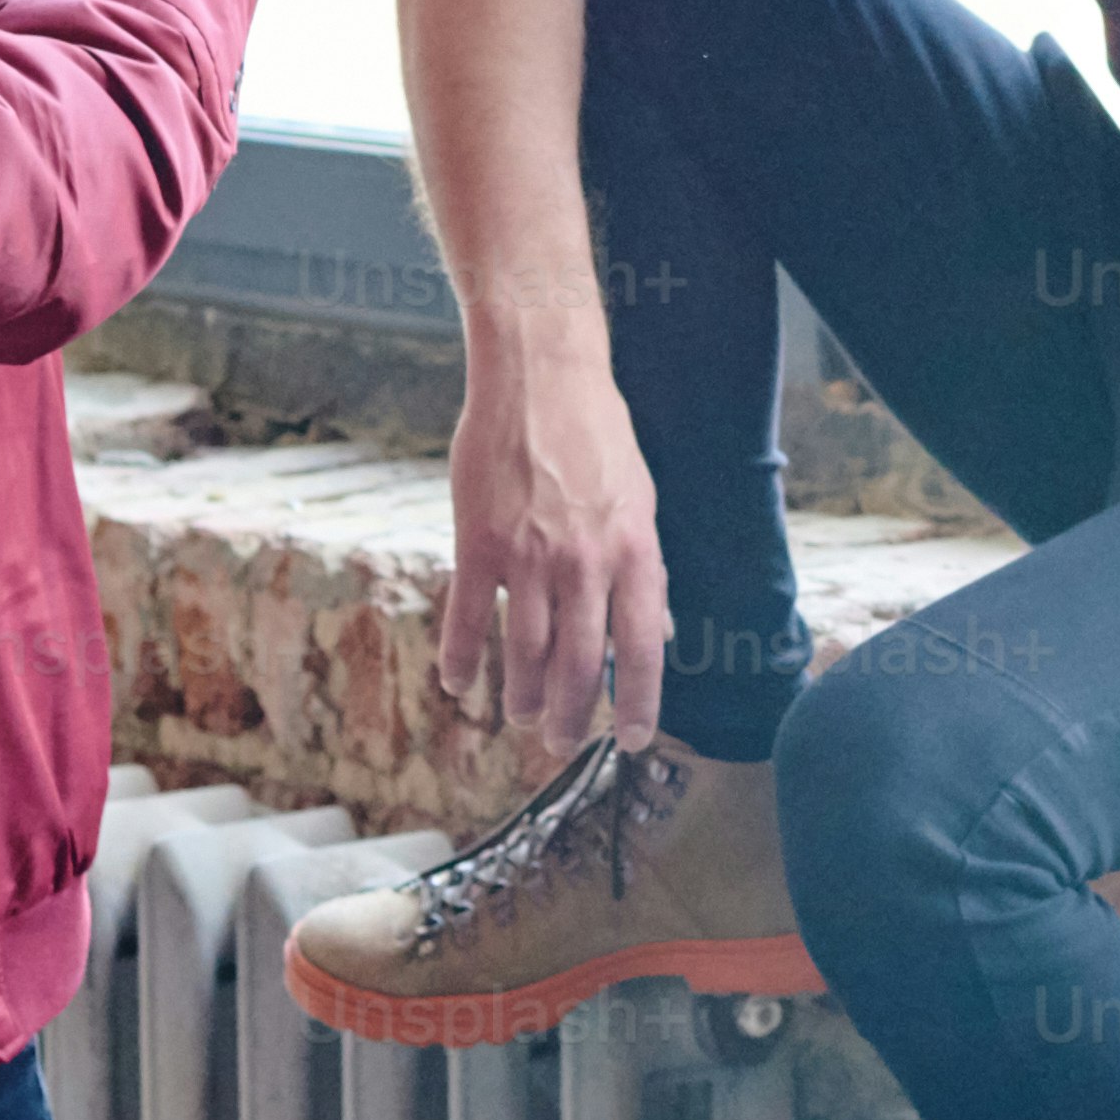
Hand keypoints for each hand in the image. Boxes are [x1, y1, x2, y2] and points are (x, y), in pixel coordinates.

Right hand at [439, 330, 663, 749]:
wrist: (540, 377)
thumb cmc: (596, 435)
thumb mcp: (641, 501)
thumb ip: (645, 569)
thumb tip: (660, 630)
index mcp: (635, 552)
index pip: (645, 648)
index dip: (641, 704)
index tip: (635, 741)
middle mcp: (586, 563)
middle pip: (582, 665)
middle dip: (573, 716)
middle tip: (562, 742)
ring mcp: (530, 556)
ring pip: (527, 653)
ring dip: (523, 696)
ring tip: (522, 718)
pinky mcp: (479, 543)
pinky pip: (470, 619)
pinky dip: (462, 660)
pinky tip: (459, 686)